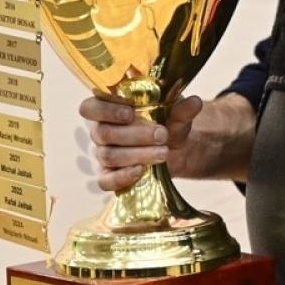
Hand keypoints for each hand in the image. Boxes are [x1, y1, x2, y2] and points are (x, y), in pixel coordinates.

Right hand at [79, 93, 253, 188]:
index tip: (129, 113)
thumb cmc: (166, 122)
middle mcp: (100, 131)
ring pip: (108, 155)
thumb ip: (182, 109)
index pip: (89, 108)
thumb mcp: (176, 114)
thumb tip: (194, 103)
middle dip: (134, 134)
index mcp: (109, 109)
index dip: (105, 110)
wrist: (173, 147)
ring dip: (137, 154)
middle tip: (162, 135)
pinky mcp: (109, 175)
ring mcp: (103, 154)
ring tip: (164, 152)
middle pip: (103, 133)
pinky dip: (121, 177)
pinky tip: (140, 171)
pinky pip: (105, 181)